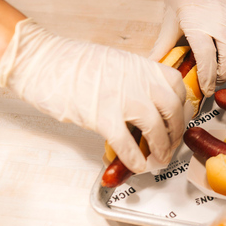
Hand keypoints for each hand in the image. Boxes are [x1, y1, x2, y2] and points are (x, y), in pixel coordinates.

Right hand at [0, 19, 186, 172]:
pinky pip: (127, 143)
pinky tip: (137, 165)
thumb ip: (138, 80)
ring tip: (159, 160)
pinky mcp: (102, 117)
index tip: (179, 121)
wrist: (42, 60)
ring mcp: (123, 99)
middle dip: (175, 133)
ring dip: (160, 148)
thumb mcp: (118, 63)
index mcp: (145, 66)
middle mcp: (140, 81)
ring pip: (156, 128)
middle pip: (173, 111)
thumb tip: (149, 103)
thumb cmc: (74, 62)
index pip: (179, 89)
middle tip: (170, 145)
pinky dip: (134, 158)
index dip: (182, 110)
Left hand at [150, 0, 225, 95]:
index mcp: (199, 25)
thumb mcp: (169, 18)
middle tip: (214, 79)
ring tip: (223, 66)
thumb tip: (153, 64)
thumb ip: (164, 45)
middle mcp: (221, 22)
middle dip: (223, 75)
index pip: (208, 62)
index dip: (207, 80)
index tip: (204, 88)